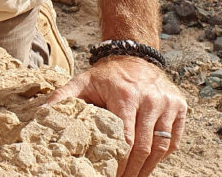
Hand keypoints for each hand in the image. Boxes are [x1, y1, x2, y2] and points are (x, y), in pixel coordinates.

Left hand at [45, 56, 186, 176]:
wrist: (134, 56)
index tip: (109, 174)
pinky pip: (174, 141)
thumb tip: (42, 112)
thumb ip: (63, 97)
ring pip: (161, 147)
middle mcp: (150, 99)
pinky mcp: (180, 107)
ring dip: (148, 168)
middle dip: (132, 170)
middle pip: (143, 147)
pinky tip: (149, 163)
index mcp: (126, 95)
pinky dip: (162, 156)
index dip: (118, 161)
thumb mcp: (83, 81)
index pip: (125, 138)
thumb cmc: (106, 75)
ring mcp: (167, 103)